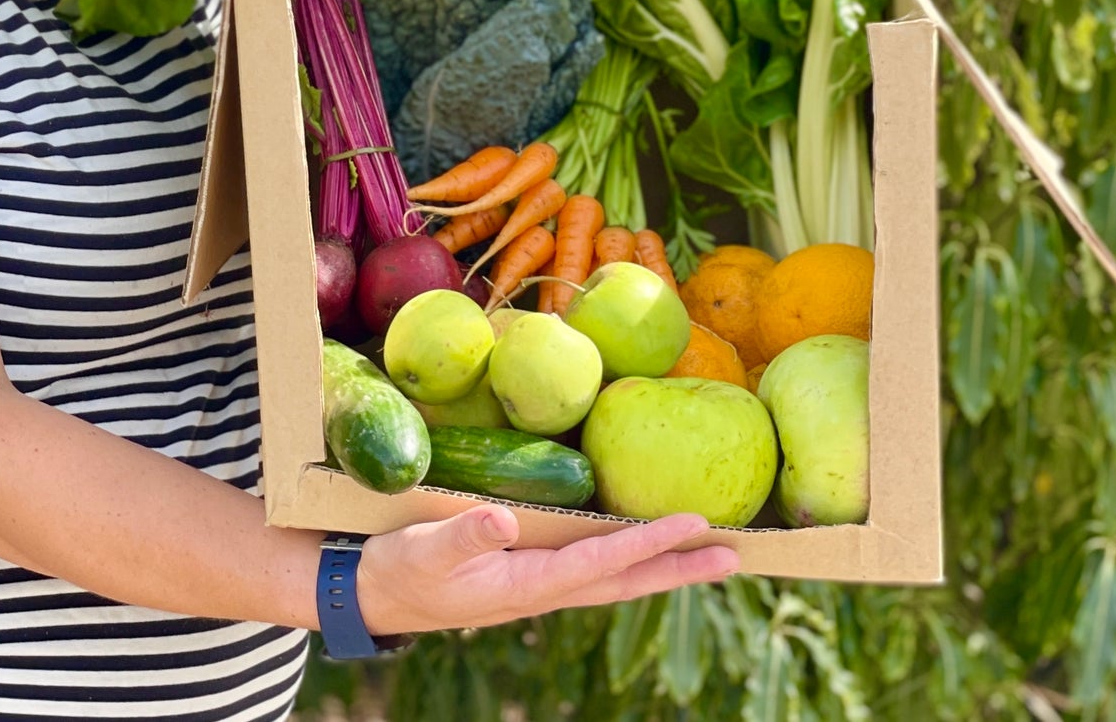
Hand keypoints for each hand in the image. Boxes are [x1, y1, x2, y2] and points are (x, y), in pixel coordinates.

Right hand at [355, 506, 738, 635]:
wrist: (379, 595)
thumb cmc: (402, 569)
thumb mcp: (426, 550)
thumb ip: (464, 536)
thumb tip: (501, 521)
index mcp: (528, 585)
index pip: (600, 562)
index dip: (646, 542)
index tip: (691, 524)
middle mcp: (546, 590)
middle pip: (626, 582)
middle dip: (680, 568)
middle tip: (736, 556)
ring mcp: (541, 586)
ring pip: (616, 577)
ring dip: (664, 566)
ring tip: (709, 554)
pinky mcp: (531, 574)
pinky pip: (594, 567)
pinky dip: (629, 558)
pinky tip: (641, 546)